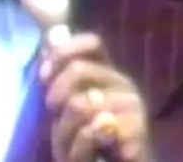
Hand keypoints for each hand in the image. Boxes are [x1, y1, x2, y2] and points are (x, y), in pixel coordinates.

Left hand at [39, 33, 149, 161]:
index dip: (62, 53)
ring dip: (66, 130)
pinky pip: (92, 132)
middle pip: (78, 70)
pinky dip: (81, 148)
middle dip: (56, 95)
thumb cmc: (89, 140)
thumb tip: (53, 33)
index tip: (43, 76)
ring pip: (81, 104)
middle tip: (54, 115)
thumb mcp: (66, 106)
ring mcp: (135, 108)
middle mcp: (125, 85)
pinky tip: (92, 153)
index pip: (91, 43)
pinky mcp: (138, 134)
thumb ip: (61, 73)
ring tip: (75, 144)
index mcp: (109, 74)